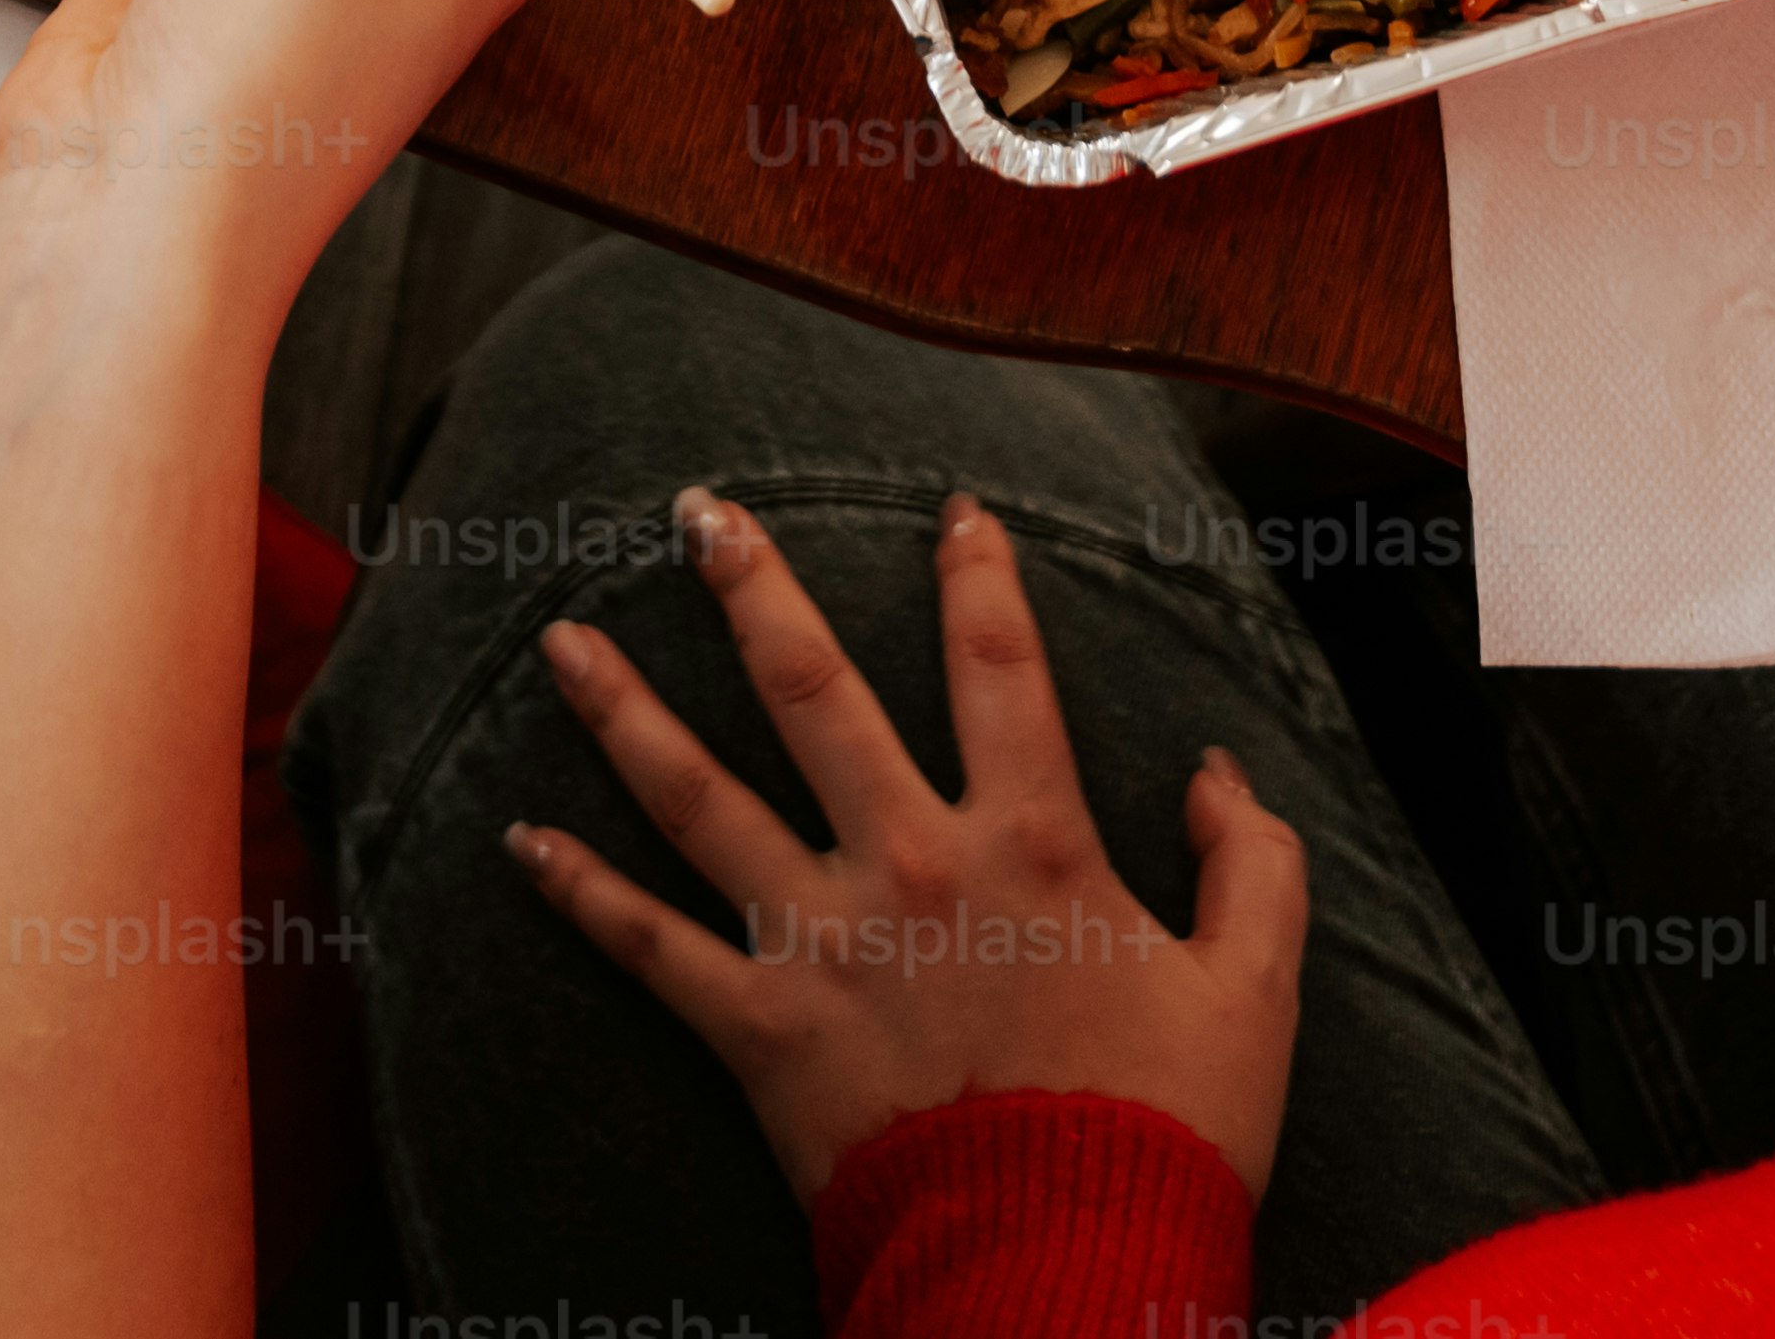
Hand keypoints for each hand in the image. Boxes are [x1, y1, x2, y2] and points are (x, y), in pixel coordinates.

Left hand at [515, 488, 1305, 1206]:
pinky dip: (580, 892)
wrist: (1067, 1264)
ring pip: (698, 794)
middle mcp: (909, 864)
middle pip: (810, 691)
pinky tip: (521, 838)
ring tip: (563, 635)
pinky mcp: (759, 1027)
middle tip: (697, 511)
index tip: (953, 511)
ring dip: (623, 709)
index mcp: (1031, 843)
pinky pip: (648, 947)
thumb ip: (1252, 867)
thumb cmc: (1166, 1131)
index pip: (1001, 668)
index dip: (979, 577)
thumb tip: (1219, 773)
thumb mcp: (1252, 993)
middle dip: (749, 587)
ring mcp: (821, 941)